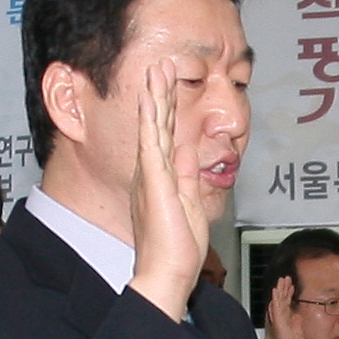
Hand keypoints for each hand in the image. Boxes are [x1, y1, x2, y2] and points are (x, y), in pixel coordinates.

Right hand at [128, 59, 212, 312]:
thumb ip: (186, 176)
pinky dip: (149, 119)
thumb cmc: (177, 248)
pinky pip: (150, 144)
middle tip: (161, 64)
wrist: (167, 273)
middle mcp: (152, 173)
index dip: (168, 109)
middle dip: (160, 93)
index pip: (166, 135)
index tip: (171, 84)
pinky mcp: (153, 181)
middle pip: (157, 125)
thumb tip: (187, 150)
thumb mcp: (190, 203)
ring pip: (152, 127)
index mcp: (161, 178)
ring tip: (155, 69)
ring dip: (154, 97)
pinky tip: (148, 98)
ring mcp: (151, 175)